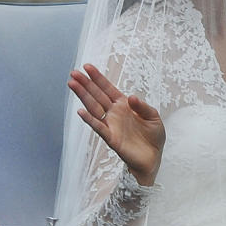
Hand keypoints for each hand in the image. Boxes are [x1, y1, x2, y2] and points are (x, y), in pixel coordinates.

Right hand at [68, 63, 164, 185]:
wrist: (153, 158)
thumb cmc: (153, 136)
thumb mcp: (153, 117)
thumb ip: (143, 107)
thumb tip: (131, 97)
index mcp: (123, 105)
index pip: (108, 88)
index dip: (98, 78)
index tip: (87, 67)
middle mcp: (114, 113)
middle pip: (97, 95)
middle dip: (85, 84)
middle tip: (73, 73)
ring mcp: (111, 124)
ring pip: (93, 107)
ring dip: (83, 96)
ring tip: (72, 84)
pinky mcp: (111, 138)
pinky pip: (98, 127)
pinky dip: (89, 119)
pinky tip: (80, 111)